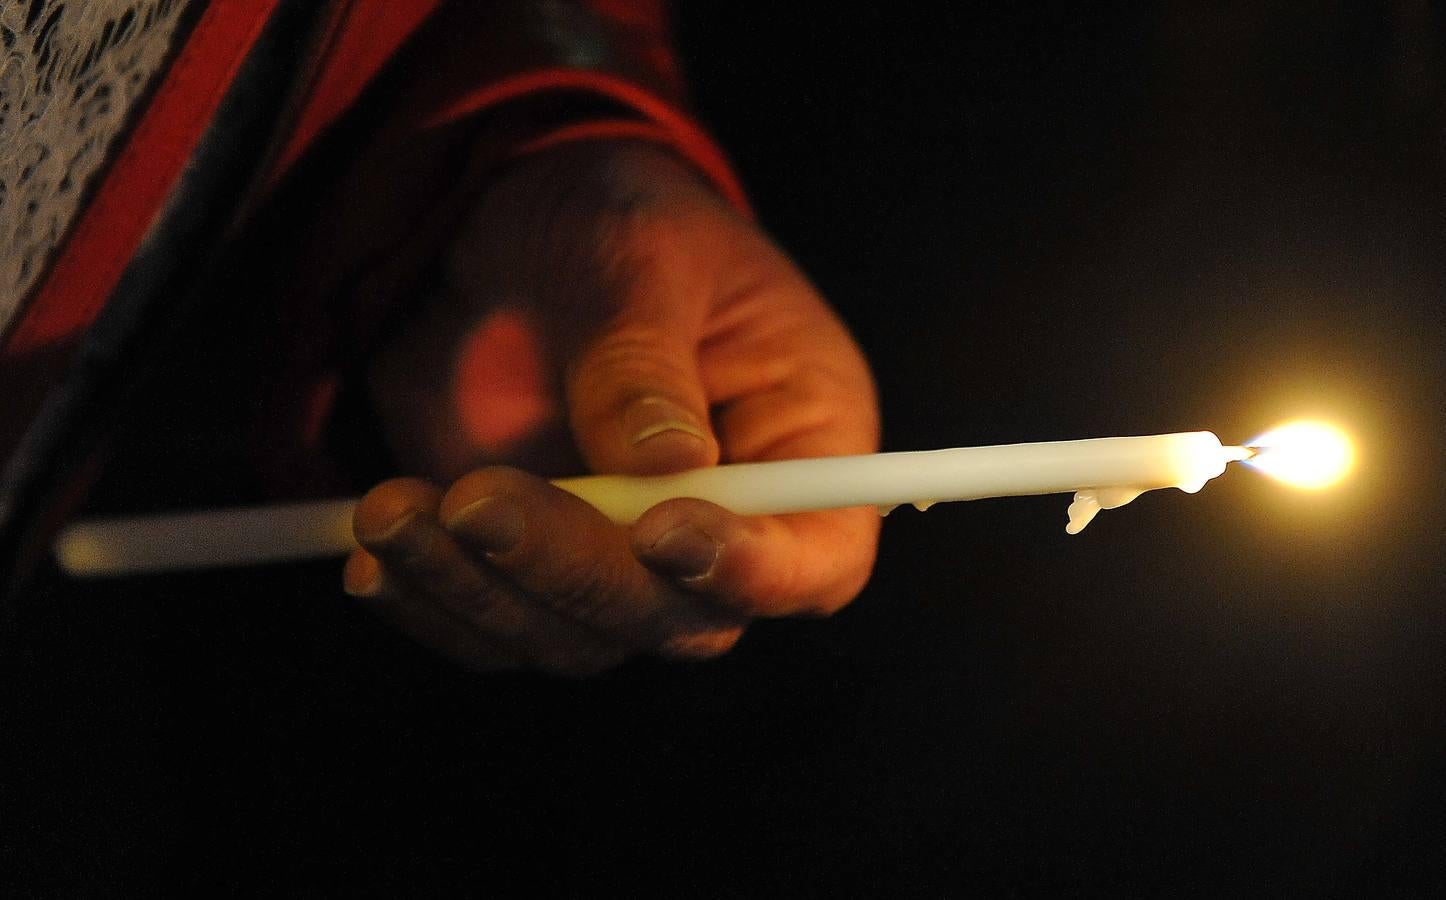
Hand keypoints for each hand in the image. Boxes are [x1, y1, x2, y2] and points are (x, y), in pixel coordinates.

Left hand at [343, 142, 878, 673]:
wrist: (500, 226)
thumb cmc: (607, 218)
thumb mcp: (639, 250)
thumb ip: (645, 356)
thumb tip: (669, 465)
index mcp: (800, 436)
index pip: (819, 555)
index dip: (756, 570)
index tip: (665, 531)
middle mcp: (723, 521)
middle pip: (683, 616)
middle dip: (578, 571)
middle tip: (480, 498)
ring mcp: (620, 554)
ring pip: (577, 637)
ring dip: (483, 591)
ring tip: (396, 510)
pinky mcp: (529, 565)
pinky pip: (492, 627)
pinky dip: (434, 603)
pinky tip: (377, 556)